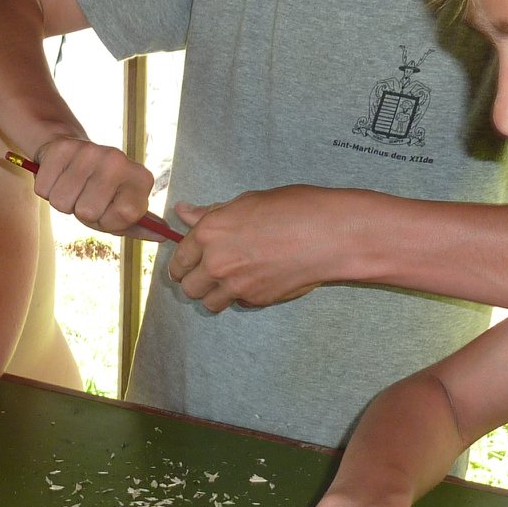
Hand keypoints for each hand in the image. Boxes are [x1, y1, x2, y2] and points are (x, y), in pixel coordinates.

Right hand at [32, 136, 155, 235]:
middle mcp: (118, 160)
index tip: (107, 212)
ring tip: (73, 188)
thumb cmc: (99, 190)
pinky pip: (44, 189)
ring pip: (62, 203)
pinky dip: (47, 189)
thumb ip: (139, 225)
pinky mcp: (61, 148)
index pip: (125, 215)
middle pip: (88, 212)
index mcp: (140, 177)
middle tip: (86, 198)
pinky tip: (59, 177)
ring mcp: (89, 151)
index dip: (109, 222)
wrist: (71, 151)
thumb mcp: (121, 208)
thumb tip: (164, 236)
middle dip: (82, 213)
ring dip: (64, 202)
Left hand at [168, 187, 332, 311]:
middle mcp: (216, 262)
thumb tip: (183, 212)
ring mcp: (236, 285)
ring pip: (209, 303)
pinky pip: (238, 304)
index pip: (179, 259)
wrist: (328, 235)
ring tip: (230, 281)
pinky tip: (256, 281)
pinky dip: (241, 297)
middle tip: (207, 274)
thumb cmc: (293, 209)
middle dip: (195, 281)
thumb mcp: (247, 201)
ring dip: (215, 294)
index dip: (181, 263)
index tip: (185, 265)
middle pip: (188, 287)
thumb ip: (212, 213)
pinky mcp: (256, 300)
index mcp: (209, 233)